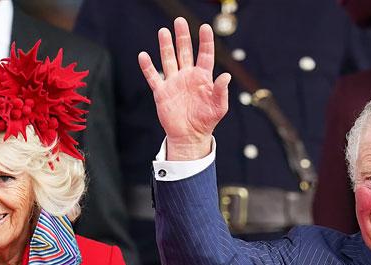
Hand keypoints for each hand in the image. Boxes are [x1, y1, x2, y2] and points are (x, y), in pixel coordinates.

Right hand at [137, 19, 229, 159]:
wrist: (190, 136)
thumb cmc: (206, 121)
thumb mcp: (219, 107)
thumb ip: (221, 91)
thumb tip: (226, 76)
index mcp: (203, 77)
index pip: (205, 55)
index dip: (205, 41)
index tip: (205, 27)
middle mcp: (187, 76)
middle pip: (184, 51)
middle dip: (182, 36)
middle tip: (179, 21)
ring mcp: (174, 82)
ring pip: (169, 59)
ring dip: (166, 46)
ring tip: (163, 31)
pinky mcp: (161, 92)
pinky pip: (153, 77)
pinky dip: (148, 67)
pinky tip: (143, 56)